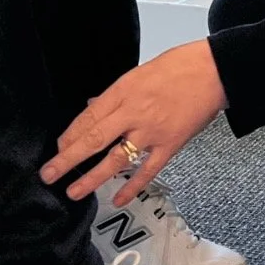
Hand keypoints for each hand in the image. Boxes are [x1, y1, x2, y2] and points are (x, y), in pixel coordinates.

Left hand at [41, 41, 227, 201]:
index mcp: (123, 91)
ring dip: (93, 178)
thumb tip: (94, 106)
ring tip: (74, 192)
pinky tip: (118, 198)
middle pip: (94, 140)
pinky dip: (132, 186)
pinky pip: (147, 170)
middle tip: (49, 175)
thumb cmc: (179, 66)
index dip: (70, 136)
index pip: (88, 118)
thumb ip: (115, 94)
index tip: (58, 148)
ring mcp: (151, 132)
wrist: (215, 71)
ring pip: (116, 160)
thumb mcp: (139, 72)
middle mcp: (133, 113)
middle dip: (68, 159)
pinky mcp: (170, 145)